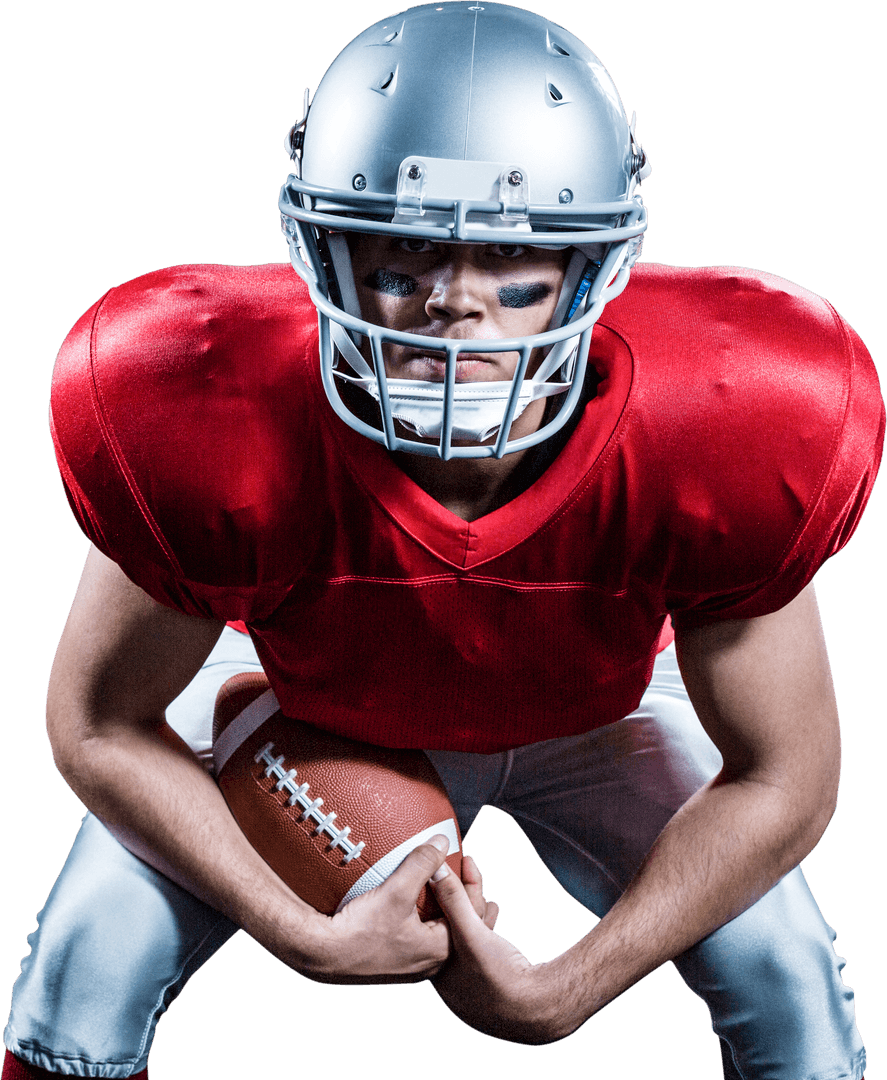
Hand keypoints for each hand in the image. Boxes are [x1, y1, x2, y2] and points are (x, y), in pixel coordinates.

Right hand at [297, 836, 489, 984]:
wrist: (321, 955)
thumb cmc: (360, 930)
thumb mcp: (397, 891)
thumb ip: (423, 864)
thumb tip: (443, 841)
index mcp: (439, 951)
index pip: (469, 915)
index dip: (472, 885)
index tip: (467, 860)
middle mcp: (430, 964)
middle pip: (456, 923)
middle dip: (460, 895)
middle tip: (461, 869)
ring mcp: (412, 965)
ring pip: (437, 930)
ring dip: (440, 906)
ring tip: (438, 881)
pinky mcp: (395, 962)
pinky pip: (419, 935)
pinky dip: (423, 916)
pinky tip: (412, 900)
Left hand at [430, 857, 566, 1044]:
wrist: (539, 1009)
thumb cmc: (500, 976)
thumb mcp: (471, 933)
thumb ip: (453, 900)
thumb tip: (435, 869)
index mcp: (438, 973)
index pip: (438, 924)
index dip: (447, 892)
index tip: (454, 867)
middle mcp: (452, 983)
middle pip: (456, 928)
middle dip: (465, 897)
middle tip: (469, 866)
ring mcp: (472, 987)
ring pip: (472, 937)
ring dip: (478, 910)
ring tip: (481, 885)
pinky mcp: (492, 987)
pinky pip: (484, 948)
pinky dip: (487, 927)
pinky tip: (492, 912)